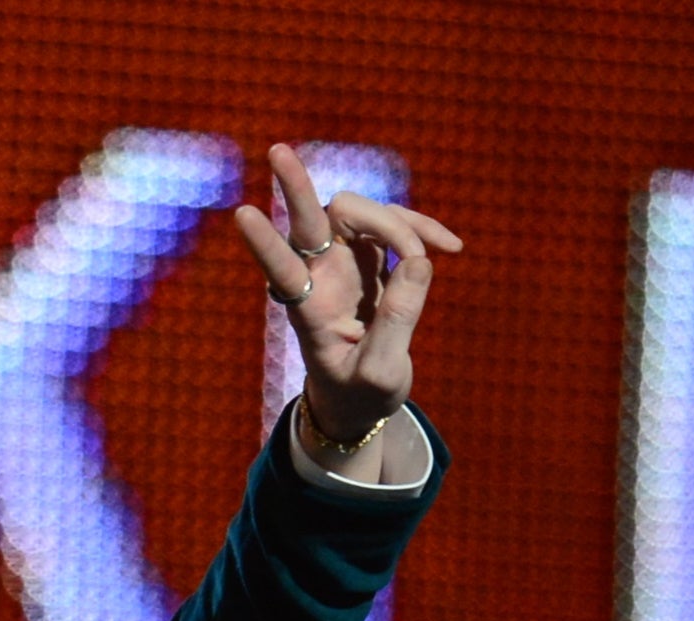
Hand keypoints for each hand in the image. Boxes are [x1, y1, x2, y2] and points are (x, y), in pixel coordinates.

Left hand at [235, 142, 463, 454]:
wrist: (362, 396)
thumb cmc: (361, 392)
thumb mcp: (380, 374)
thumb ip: (397, 321)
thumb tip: (418, 262)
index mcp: (310, 311)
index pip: (282, 271)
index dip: (265, 243)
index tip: (242, 214)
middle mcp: (320, 277)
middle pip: (309, 222)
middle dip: (296, 188)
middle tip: (276, 151)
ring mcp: (344, 261)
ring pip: (362, 213)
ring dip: (403, 224)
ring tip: (442, 252)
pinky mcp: (371, 256)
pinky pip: (396, 225)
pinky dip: (423, 230)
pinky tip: (452, 248)